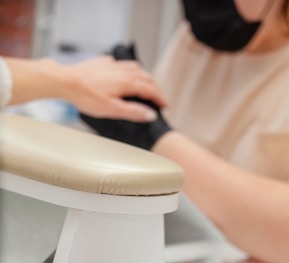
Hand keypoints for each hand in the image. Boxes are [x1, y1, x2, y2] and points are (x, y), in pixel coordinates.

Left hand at [4, 55, 166, 121]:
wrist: (65, 80)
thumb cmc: (85, 96)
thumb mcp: (111, 110)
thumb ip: (132, 112)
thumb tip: (150, 115)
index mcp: (127, 82)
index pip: (150, 89)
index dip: (160, 98)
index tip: (165, 106)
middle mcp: (122, 70)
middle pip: (146, 77)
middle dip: (155, 88)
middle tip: (159, 98)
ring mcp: (112, 65)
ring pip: (135, 68)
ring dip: (145, 77)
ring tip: (147, 85)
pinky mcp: (102, 62)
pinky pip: (122, 64)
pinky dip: (130, 70)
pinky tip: (125, 74)